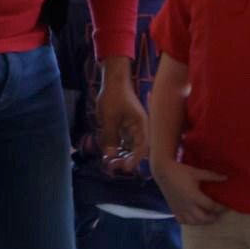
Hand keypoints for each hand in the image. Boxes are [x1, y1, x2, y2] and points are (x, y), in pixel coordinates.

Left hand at [96, 58, 146, 172]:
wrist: (114, 80)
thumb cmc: (114, 96)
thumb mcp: (109, 118)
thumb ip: (110, 138)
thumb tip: (110, 156)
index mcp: (141, 125)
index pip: (142, 147)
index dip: (135, 159)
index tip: (125, 168)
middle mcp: (140, 128)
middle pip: (136, 150)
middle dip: (124, 160)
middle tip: (110, 166)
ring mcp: (133, 128)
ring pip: (129, 148)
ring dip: (120, 156)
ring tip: (107, 162)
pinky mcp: (126, 128)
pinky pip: (124, 143)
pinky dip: (117, 149)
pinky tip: (107, 154)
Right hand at [151, 159, 225, 224]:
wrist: (163, 173)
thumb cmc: (181, 172)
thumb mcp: (197, 172)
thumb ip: (212, 176)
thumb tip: (226, 178)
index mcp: (194, 196)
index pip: (210, 206)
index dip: (220, 208)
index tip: (225, 207)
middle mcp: (187, 205)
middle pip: (202, 218)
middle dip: (212, 218)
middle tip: (218, 215)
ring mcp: (180, 209)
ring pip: (192, 222)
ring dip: (202, 222)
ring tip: (208, 218)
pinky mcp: (174, 210)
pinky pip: (182, 221)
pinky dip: (189, 222)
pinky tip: (194, 218)